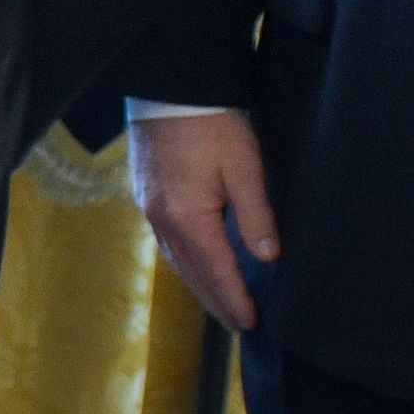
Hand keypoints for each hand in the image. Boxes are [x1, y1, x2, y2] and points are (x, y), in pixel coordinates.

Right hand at [131, 109, 279, 330]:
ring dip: (200, 285)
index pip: (216, 271)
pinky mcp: (146, 195)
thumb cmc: (212, 124)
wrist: (171, 88)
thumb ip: (255, 214)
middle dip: (216, 301)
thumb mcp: (244, 166)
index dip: (235, 298)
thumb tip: (267, 256)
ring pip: (177, 260)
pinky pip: (167, 243)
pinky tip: (196, 265)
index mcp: (187, 217)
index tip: (251, 322)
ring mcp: (149, 208)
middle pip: (192, 273)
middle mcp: (162, 220)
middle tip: (238, 325)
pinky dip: (186, 262)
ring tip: (220, 303)